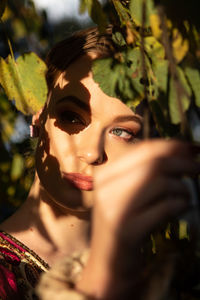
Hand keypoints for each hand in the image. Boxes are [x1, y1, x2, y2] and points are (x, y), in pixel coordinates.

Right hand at [77, 139, 199, 298]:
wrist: (107, 263)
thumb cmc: (123, 222)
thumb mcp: (127, 193)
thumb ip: (145, 171)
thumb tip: (181, 149)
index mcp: (106, 174)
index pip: (143, 150)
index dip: (172, 146)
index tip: (191, 149)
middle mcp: (106, 188)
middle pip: (153, 163)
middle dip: (182, 162)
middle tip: (198, 167)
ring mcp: (115, 209)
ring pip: (160, 183)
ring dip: (181, 187)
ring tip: (186, 195)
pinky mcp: (127, 230)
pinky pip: (165, 207)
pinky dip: (180, 204)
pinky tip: (182, 208)